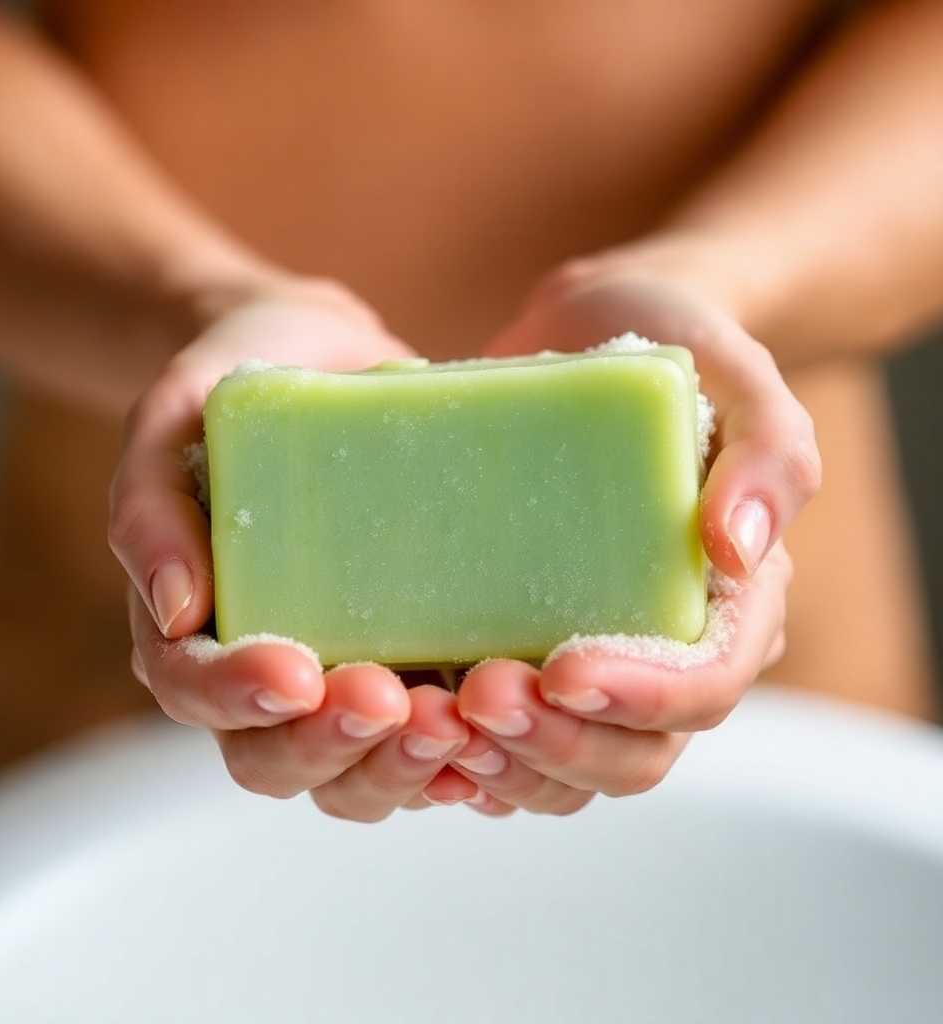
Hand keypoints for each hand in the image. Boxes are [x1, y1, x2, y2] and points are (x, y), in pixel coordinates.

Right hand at [109, 278, 474, 821]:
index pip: (195, 690)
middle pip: (276, 760)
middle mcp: (269, 670)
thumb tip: (175, 610)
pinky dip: (465, 762)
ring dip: (403, 767)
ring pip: (356, 775)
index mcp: (196, 624)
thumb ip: (152, 503)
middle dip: (333, 747)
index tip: (296, 674)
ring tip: (459, 724)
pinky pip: (432, 747)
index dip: (239, 697)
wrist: (333, 360)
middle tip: (393, 703)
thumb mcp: (176, 415)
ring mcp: (345, 677)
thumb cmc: (243, 382)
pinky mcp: (418, 665)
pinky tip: (500, 742)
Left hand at [448, 256, 818, 814]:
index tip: (564, 670)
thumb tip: (741, 548)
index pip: (704, 688)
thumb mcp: (737, 377)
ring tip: (435, 721)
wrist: (586, 341)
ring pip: (561, 770)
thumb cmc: (674, 355)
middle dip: (555, 744)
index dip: (642, 699)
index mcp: (727, 608)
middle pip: (629, 756)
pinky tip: (415, 730)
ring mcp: (589, 664)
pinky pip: (502, 745)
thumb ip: (767, 453)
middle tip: (478, 697)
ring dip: (500, 764)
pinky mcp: (522, 653)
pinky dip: (462, 758)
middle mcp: (660, 655)